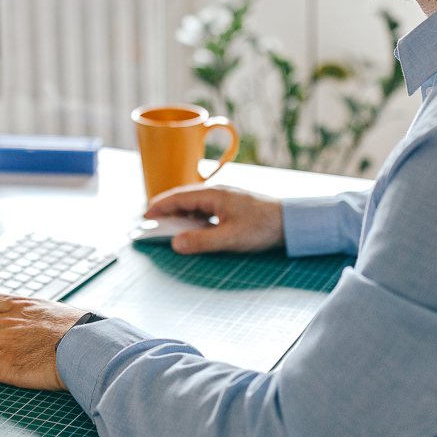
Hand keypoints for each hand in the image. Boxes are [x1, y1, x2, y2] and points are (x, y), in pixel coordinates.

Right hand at [144, 185, 284, 254]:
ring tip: (169, 226)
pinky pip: (205, 208)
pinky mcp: (232, 206)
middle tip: (151, 221)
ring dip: (180, 213)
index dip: (160, 206)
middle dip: (166, 209)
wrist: (292, 222)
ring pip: (195, 203)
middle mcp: (217, 193)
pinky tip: (194, 227)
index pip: (178, 197)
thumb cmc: (263, 228)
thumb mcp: (230, 238)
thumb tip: (175, 243)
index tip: (145, 216)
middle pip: (184, 197)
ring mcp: (225, 198)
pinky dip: (193, 216)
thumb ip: (201, 241)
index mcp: (213, 195)